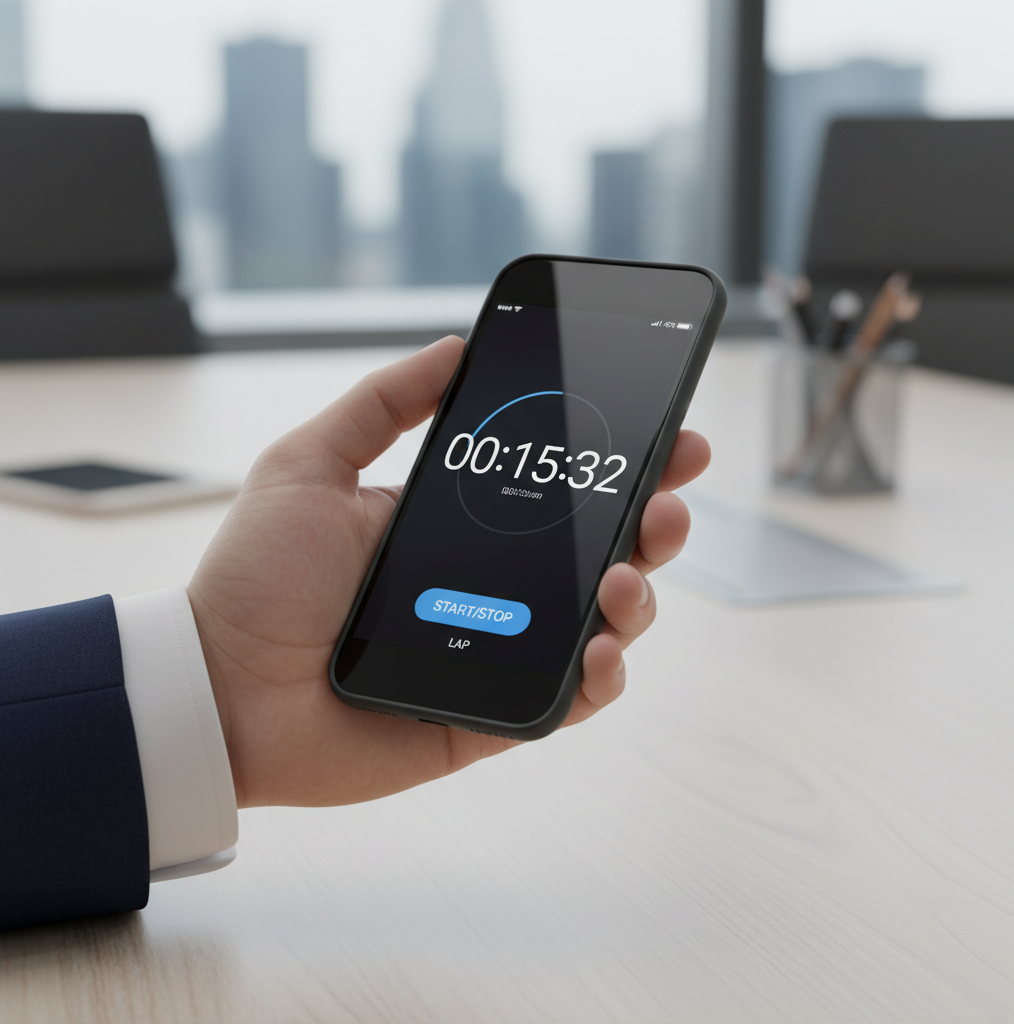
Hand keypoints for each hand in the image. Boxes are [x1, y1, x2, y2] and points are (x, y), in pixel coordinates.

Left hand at [188, 336, 710, 807]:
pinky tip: (601, 651)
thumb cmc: (258, 579)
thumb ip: (382, 402)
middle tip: (667, 503)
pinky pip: (570, 701)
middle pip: (601, 553)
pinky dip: (603, 678)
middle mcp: (493, 586)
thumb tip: (455, 345)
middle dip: (653, 524)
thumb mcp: (310, 463)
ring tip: (626, 577)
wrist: (221, 689)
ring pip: (602, 624)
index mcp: (461, 526)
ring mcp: (500, 650)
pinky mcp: (494, 715)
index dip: (622, 465)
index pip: (559, 490)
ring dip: (637, 598)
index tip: (670, 436)